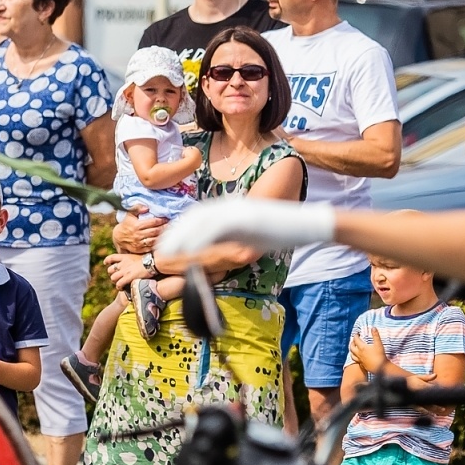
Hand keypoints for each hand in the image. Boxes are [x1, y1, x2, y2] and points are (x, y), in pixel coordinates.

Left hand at [104, 252, 151, 289]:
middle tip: (116, 277)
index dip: (107, 261)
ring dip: (115, 282)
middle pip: (110, 269)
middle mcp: (122, 264)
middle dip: (112, 274)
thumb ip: (132, 259)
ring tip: (119, 284)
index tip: (106, 263)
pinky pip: (119, 284)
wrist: (152, 263)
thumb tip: (133, 262)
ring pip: (113, 278)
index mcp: (125, 257)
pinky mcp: (128, 277)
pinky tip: (122, 288)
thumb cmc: (148, 260)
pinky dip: (119, 287)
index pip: (112, 257)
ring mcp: (125, 271)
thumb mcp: (137, 256)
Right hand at [112, 211, 167, 253]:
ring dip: (163, 236)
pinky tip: (163, 240)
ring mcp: (139, 243)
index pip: (153, 222)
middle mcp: (138, 235)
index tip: (167, 218)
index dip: (161, 220)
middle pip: (155, 231)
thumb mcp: (129, 214)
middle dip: (165, 228)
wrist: (118, 237)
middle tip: (171, 225)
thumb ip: (137, 208)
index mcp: (137, 225)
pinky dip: (158, 244)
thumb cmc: (126, 224)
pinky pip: (151, 247)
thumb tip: (146, 207)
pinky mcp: (140, 250)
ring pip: (154, 240)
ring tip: (169, 232)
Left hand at [156, 198, 335, 258]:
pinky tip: (190, 251)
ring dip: (181, 238)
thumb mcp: (250, 238)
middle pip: (193, 218)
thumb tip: (212, 258)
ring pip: (200, 222)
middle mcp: (229, 206)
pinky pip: (217, 227)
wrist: (305, 223)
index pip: (197, 218)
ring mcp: (237, 210)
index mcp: (229, 209)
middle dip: (174, 236)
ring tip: (167, 254)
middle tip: (159, 253)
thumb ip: (230, 243)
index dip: (179, 232)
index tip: (165, 247)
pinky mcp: (245, 216)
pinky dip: (201, 239)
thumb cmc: (280, 231)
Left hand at [350, 329, 386, 374]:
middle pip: (352, 347)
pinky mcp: (362, 364)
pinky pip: (355, 360)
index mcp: (362, 348)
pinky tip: (357, 357)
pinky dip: (354, 357)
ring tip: (353, 348)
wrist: (381, 367)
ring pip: (352, 354)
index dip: (356, 336)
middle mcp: (359, 354)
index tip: (357, 333)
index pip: (356, 340)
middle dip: (352, 343)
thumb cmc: (380, 355)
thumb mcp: (379, 344)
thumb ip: (375, 335)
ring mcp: (360, 360)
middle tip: (354, 340)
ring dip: (351, 350)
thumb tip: (373, 327)